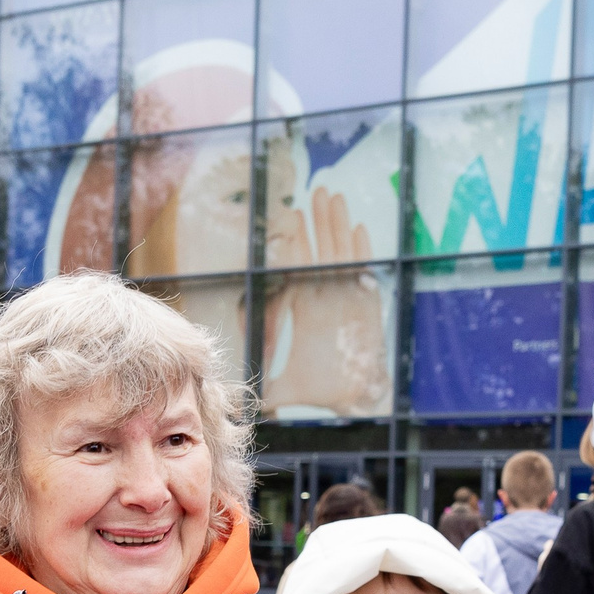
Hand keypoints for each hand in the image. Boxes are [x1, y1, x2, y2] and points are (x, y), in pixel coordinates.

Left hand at [261, 186, 387, 415]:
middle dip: (320, 222)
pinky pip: (363, 276)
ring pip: (342, 256)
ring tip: (332, 197)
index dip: (297, 242)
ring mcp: (348, 301)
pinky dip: (361, 254)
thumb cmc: (322, 393)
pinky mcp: (366, 310)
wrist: (354, 403)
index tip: (291, 218)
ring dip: (337, 227)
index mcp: (308, 310)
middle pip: (323, 252)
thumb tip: (227, 388)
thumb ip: (259, 386)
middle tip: (316, 190)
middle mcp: (328, 299)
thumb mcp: (284, 387)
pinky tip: (357, 229)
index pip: (301, 267)